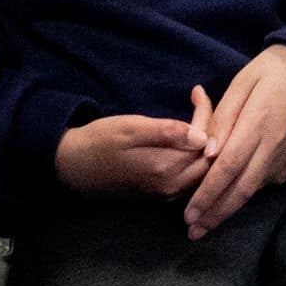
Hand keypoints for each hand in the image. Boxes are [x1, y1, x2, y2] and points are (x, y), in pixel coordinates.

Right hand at [53, 85, 214, 197]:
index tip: (197, 91)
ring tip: (199, 114)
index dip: (207, 114)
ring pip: (203, 170)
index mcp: (166, 169)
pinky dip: (197, 157)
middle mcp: (172, 187)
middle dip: (213, 128)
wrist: (72, 168)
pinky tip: (191, 137)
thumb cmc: (99, 142)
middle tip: (200, 101)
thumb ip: (168, 132)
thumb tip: (204, 136)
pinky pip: (191, 177)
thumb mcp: (131, 128)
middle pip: (211, 159)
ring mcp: (167, 194)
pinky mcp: (161, 195)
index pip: (206, 142)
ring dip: (208, 143)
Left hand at [184, 45, 285, 238]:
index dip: (208, 194)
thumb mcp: (241, 84)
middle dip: (217, 213)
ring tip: (212, 216)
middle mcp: (277, 144)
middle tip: (195, 232)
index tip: (190, 215)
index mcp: (257, 123)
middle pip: (243, 188)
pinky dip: (256, 184)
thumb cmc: (272, 71)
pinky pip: (274, 177)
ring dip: (234, 203)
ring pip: (259, 186)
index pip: (227, 168)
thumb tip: (208, 154)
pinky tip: (243, 184)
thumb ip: (221, 119)